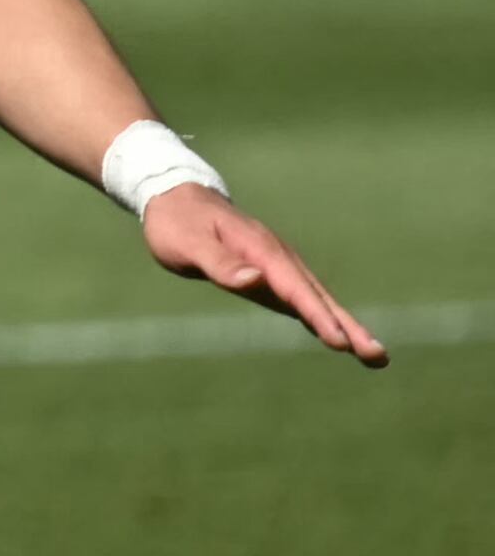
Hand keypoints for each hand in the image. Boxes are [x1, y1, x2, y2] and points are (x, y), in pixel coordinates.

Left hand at [143, 185, 385, 363]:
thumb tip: (255, 280)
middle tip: (379, 358)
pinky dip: (322, 318)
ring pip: (316, 300)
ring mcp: (277, 266)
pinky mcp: (270, 275)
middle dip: (349, 327)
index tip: (341, 342)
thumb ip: (220, 262)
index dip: (318, 316)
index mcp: (261, 250)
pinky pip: (301, 299)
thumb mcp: (189, 244)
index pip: (295, 289)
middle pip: (318, 297)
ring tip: (373, 356)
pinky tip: (337, 337)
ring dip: (345, 326)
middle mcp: (278, 258)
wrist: (176, 197)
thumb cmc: (177, 224)